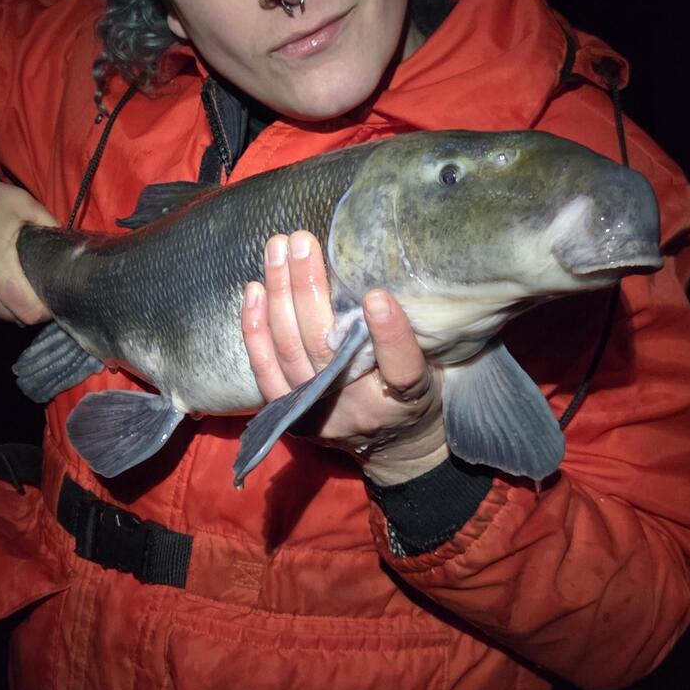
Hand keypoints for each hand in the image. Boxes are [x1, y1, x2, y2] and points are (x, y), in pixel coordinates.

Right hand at [0, 121, 57, 322]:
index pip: (30, 313)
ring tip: (2, 277)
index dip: (45, 308)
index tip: (50, 293)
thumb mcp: (17, 201)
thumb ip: (47, 224)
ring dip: (2, 303)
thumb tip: (67, 247)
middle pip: (13, 318)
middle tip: (29, 283)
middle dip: (26, 304)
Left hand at [241, 230, 446, 485]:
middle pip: (325, 349)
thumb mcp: (435, 365)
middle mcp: (358, 409)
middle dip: (309, 289)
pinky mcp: (291, 414)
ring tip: (277, 249)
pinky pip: (264, 369)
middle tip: (302, 240)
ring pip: (290, 350)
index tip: (377, 295)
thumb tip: (391, 269)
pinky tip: (254, 290)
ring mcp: (319, 413)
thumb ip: (415, 330)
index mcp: (406, 398)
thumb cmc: (418, 392)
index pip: (401, 368)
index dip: (389, 335)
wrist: (396, 448)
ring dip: (280, 294)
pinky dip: (255, 329)